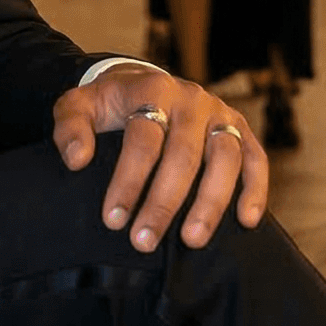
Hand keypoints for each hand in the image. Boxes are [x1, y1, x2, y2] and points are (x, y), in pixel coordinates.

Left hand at [53, 61, 267, 250]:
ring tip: (191, 240)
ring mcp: (220, 113)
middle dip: (163, 202)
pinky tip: (247, 221)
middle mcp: (191, 99)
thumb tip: (76, 160)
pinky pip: (256, 159)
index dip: (128, 181)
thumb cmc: (110, 105)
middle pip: (183, 154)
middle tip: (144, 240)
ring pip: (225, 157)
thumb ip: (70, 128)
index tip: (113, 220)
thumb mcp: (79, 106)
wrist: (144, 85)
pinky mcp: (241, 129)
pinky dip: (255, 189)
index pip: (143, 140)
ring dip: (210, 202)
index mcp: (151, 89)